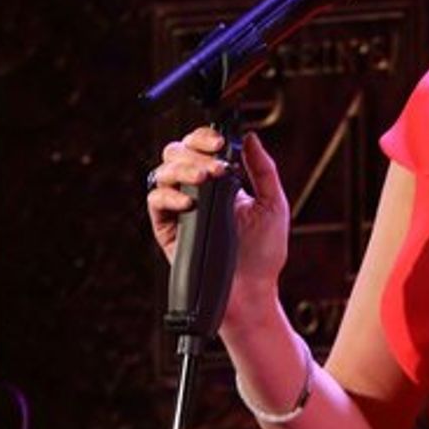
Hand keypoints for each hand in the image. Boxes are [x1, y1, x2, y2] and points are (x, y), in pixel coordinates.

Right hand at [146, 128, 290, 305]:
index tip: (220, 142)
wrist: (252, 290)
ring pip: (163, 172)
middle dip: (193, 151)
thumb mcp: (272, 203)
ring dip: (182, 169)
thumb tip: (251, 138)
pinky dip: (168, 196)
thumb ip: (262, 169)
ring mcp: (180, 209)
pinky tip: (188, 202)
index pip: (202, 148)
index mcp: (221, 183)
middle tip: (215, 164)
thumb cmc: (264, 252)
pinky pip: (155, 203)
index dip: (205, 138)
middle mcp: (196, 192)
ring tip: (204, 179)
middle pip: (177, 153)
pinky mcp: (167, 230)